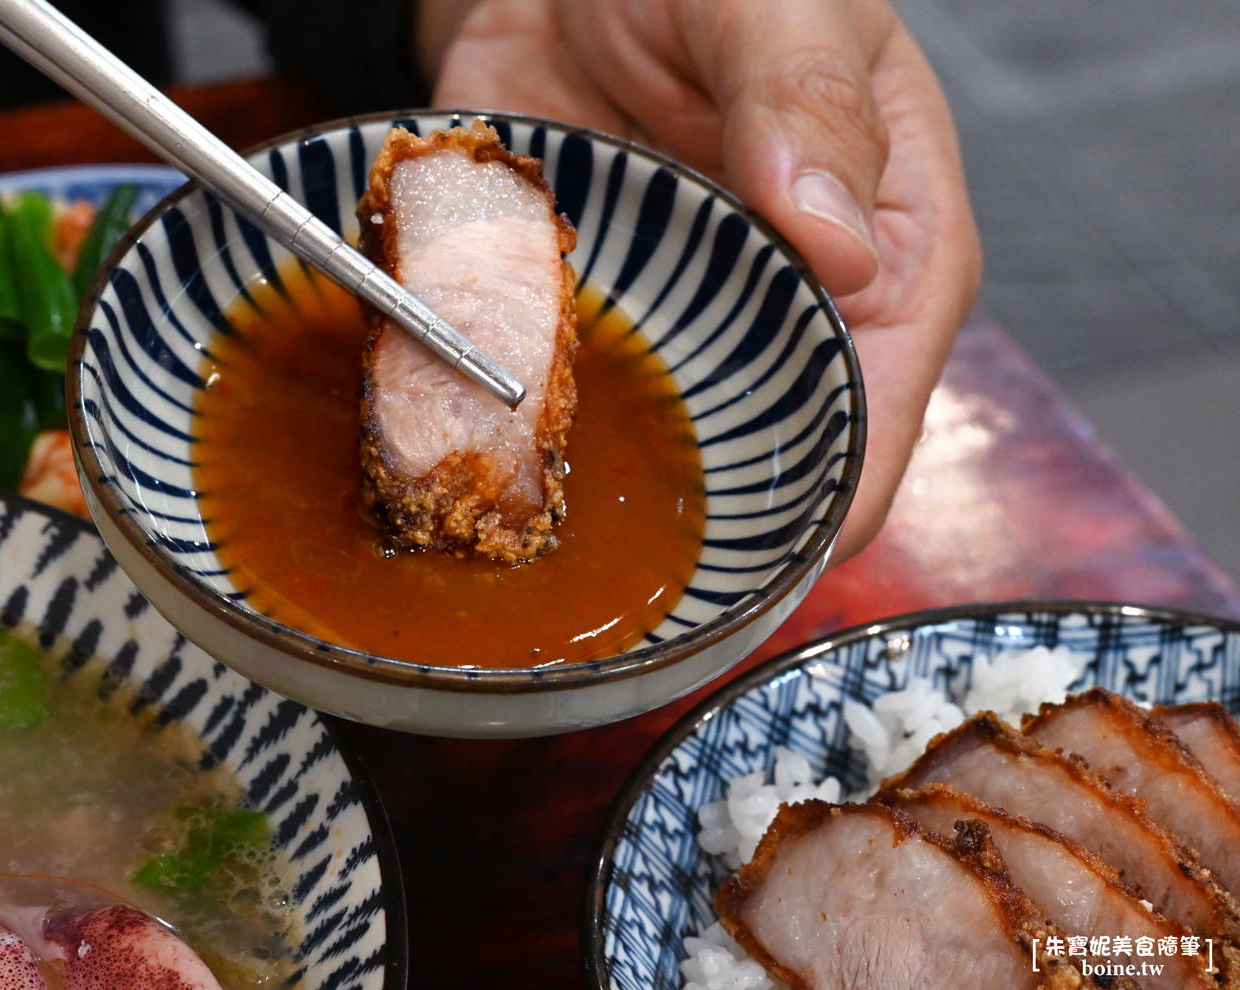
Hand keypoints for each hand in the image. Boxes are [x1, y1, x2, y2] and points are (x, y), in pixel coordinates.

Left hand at [418, 0, 980, 562]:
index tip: (765, 562)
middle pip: (763, 456)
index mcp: (886, 254)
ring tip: (535, 517)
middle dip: (703, 517)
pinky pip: (546, 380)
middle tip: (633, 567)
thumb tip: (840, 247)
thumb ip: (808, 104)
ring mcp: (676, 320)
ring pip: (650, 441)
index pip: (881, 410)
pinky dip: (507, 408)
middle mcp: (782, 311)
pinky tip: (469, 439)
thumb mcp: (782, 4)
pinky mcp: (583, 308)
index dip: (833, 499)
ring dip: (595, 478)